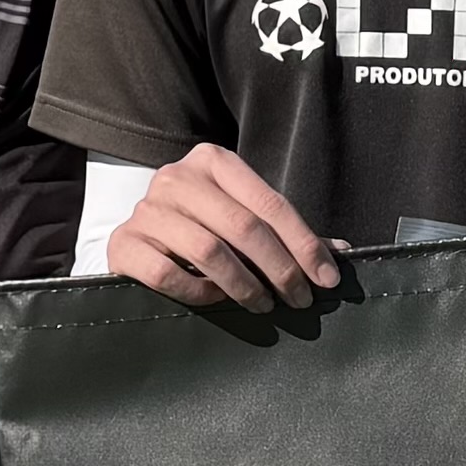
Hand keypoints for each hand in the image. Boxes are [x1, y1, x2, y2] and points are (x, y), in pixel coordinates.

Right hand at [108, 143, 337, 310]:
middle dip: (281, 268)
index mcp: (212, 161)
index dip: (304, 243)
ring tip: (263, 304)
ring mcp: (146, 209)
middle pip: (243, 226)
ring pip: (209, 251)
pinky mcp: (124, 244)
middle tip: (299, 299)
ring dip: (245, 285)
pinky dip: (199, 292)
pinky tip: (215, 299)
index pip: (270, 203)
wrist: (136, 239)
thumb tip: (341, 253)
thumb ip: (285, 233)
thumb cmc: (200, 228)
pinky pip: (168, 274)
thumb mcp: (241, 218)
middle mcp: (176, 177)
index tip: (327, 278)